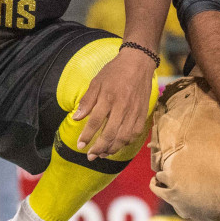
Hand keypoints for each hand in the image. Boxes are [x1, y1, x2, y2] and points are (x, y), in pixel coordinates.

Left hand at [72, 45, 155, 159]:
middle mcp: (122, 107)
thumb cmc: (114, 72)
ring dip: (112, 149)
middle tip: (90, 156)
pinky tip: (117, 145)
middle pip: (110, 134)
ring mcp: (134, 112)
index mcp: (108, 97)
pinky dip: (125, 143)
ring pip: (123, 137)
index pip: (96, 121)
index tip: (80, 146)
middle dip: (99, 148)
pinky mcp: (143, 114)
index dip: (87, 135)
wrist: (138, 63)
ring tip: (102, 154)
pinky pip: (134, 134)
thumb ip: (87, 101)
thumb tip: (76, 118)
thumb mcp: (97, 82)